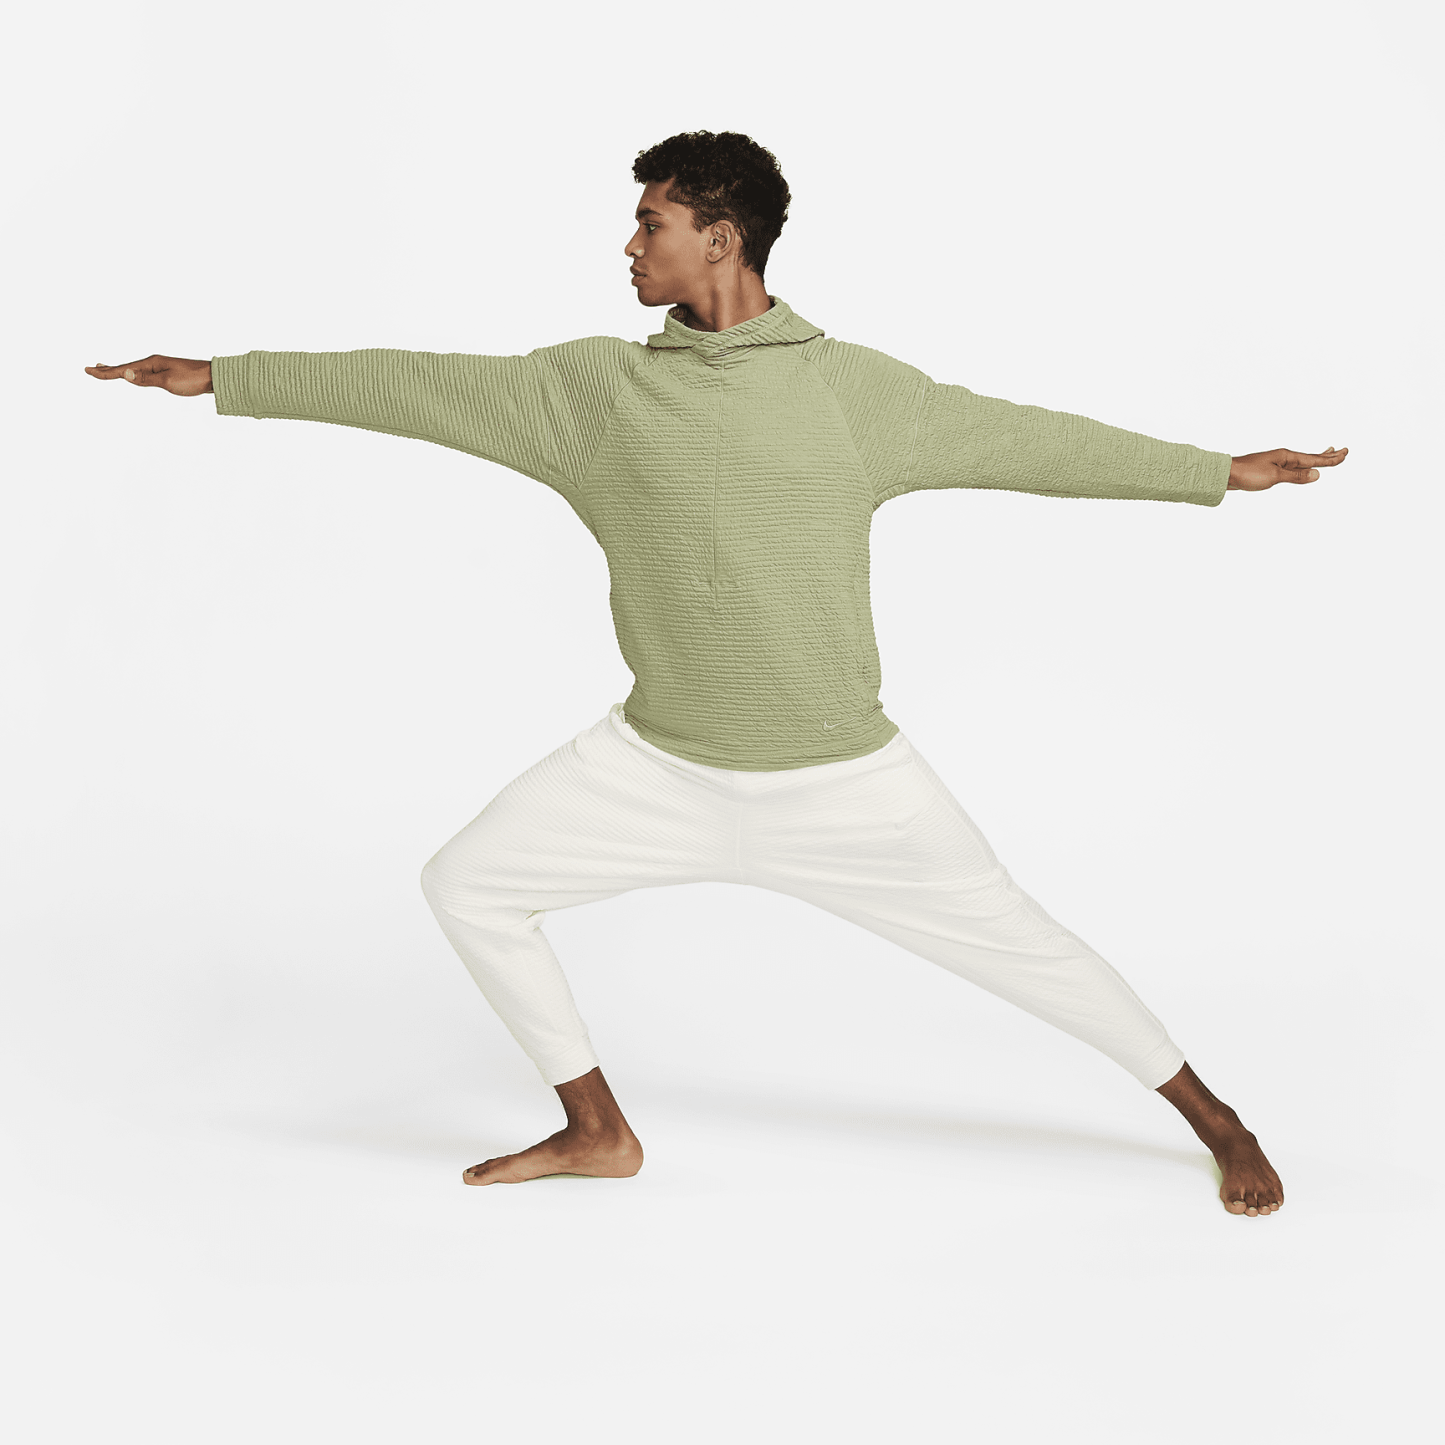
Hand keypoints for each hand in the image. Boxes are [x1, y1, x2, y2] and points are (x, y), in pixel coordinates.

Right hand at [85, 355, 212, 395]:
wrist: (214, 377)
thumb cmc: (193, 379)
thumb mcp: (168, 381)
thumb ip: (145, 380)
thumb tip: (125, 375)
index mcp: (151, 363)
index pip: (123, 370)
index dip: (105, 372)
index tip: (87, 370)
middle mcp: (153, 362)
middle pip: (125, 367)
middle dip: (107, 369)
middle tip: (90, 369)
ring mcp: (159, 367)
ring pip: (133, 370)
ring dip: (118, 370)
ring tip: (106, 369)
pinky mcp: (166, 372)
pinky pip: (143, 373)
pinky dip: (132, 373)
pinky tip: (134, 374)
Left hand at [1227, 446, 1347, 491]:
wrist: (1226, 474)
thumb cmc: (1248, 474)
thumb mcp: (1274, 477)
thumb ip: (1296, 477)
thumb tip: (1317, 474)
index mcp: (1287, 457)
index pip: (1314, 458)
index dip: (1330, 459)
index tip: (1345, 453)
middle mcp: (1284, 458)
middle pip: (1311, 457)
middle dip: (1328, 456)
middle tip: (1344, 451)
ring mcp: (1277, 463)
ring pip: (1302, 462)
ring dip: (1317, 459)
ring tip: (1328, 453)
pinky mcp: (1270, 471)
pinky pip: (1292, 468)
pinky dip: (1302, 467)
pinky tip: (1301, 468)